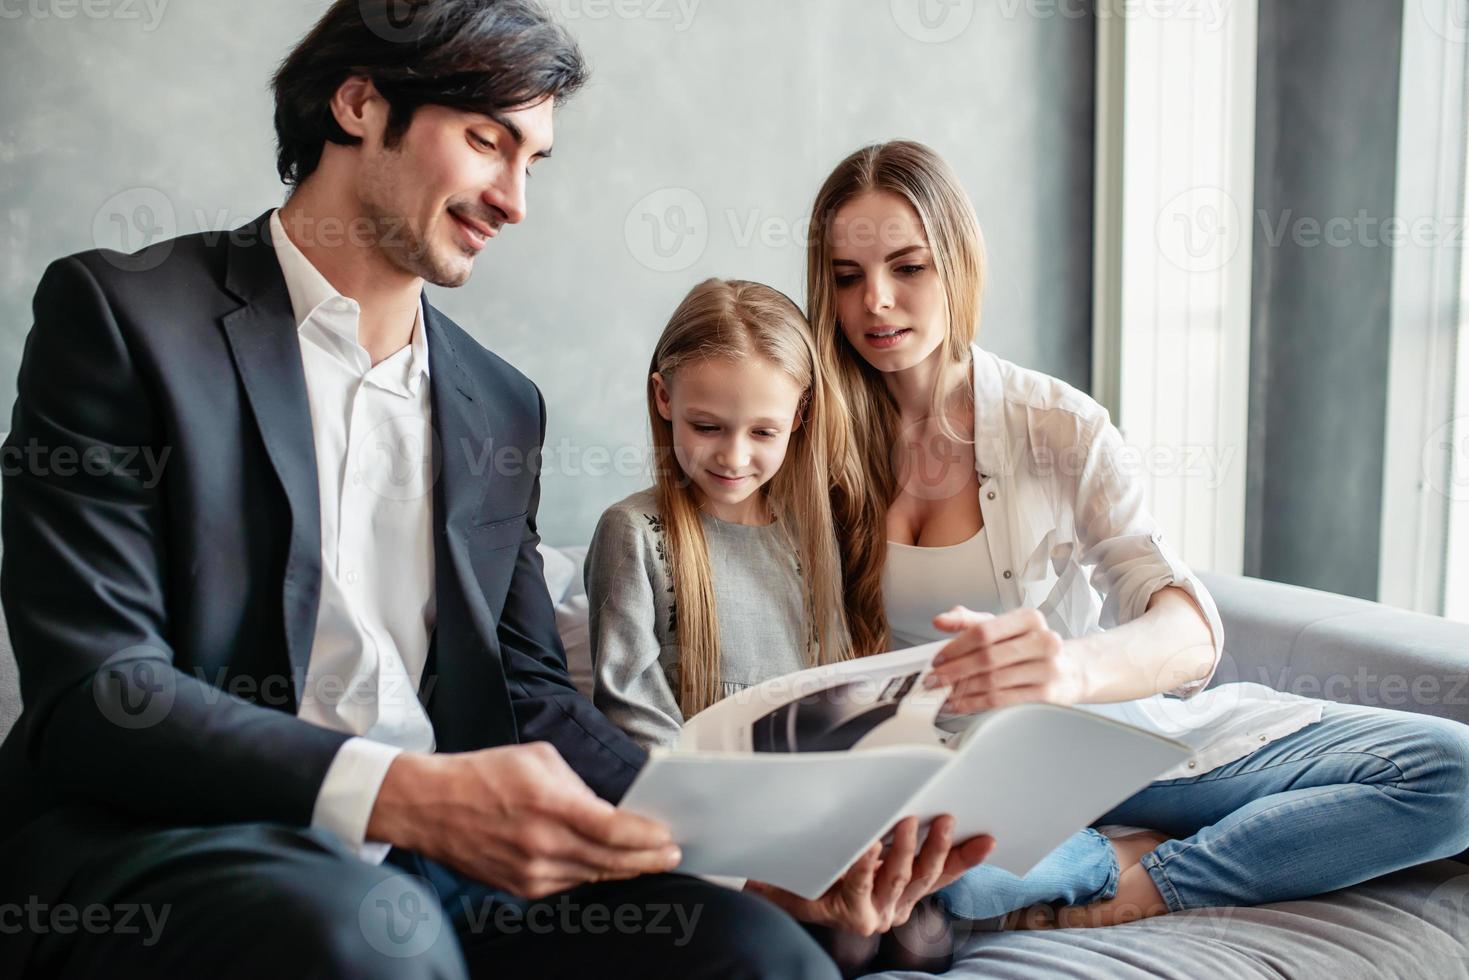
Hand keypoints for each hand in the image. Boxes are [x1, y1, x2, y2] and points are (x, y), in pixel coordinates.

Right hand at [365, 742, 680, 898]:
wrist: (430, 807)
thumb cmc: (484, 774)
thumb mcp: (538, 758)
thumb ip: (578, 784)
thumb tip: (607, 806)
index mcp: (548, 804)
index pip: (612, 830)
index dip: (646, 837)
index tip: (667, 837)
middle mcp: (541, 843)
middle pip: (610, 861)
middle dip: (648, 859)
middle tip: (672, 854)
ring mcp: (530, 872)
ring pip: (593, 875)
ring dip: (624, 868)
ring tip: (648, 859)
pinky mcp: (520, 888)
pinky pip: (569, 882)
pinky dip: (592, 873)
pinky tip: (607, 864)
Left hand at [745, 816, 994, 935]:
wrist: (776, 885)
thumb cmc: (821, 864)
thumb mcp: (865, 845)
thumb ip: (892, 833)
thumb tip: (918, 800)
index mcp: (902, 892)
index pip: (942, 873)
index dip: (965, 857)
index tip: (987, 838)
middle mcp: (893, 908)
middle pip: (925, 875)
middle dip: (938, 846)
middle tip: (945, 817)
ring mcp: (874, 915)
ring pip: (899, 879)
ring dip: (907, 849)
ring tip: (909, 821)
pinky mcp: (851, 914)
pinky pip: (861, 882)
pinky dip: (867, 860)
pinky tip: (869, 843)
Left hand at [925, 606, 1087, 713]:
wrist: (1069, 670)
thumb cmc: (1029, 647)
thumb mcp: (1002, 627)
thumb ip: (968, 621)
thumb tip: (940, 620)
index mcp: (1029, 618)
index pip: (984, 631)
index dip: (956, 646)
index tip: (938, 658)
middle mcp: (1043, 641)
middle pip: (987, 657)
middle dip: (954, 671)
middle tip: (933, 680)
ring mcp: (1048, 669)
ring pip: (993, 681)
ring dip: (962, 690)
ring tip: (943, 693)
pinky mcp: (1047, 694)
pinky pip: (1003, 700)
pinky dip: (976, 704)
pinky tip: (961, 704)